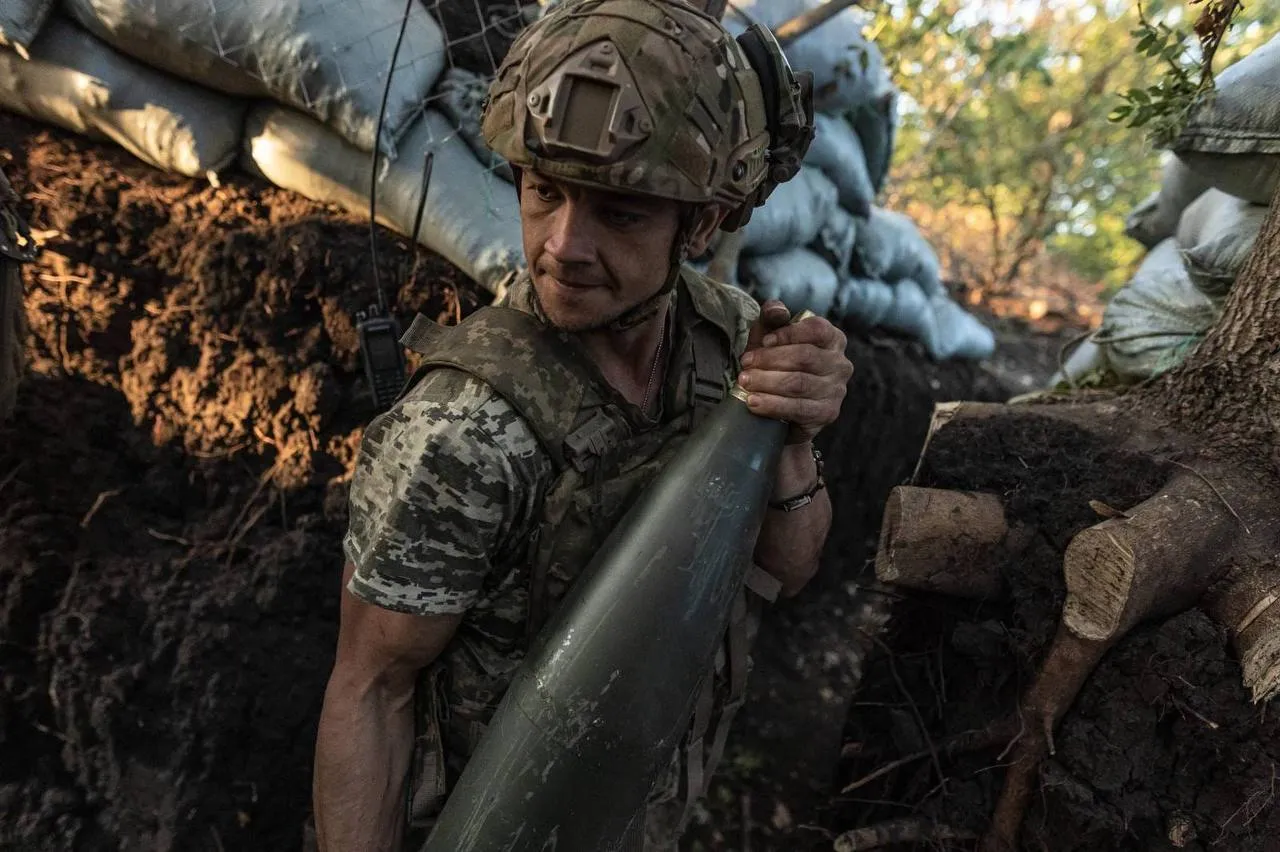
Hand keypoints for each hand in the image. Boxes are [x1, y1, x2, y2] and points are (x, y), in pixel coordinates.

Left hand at [738, 301, 853, 444]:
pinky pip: (798, 408)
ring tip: (744, 382)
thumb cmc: (776, 366)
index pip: (817, 329)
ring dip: (766, 382)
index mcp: (832, 339)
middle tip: (744, 364)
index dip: (788, 334)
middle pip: (804, 357)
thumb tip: (775, 310)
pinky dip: (772, 404)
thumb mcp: (770, 338)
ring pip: (799, 383)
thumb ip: (772, 318)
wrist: (780, 410)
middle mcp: (840, 364)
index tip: (764, 341)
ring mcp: (836, 391)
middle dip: (769, 359)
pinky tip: (753, 402)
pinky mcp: (827, 414)